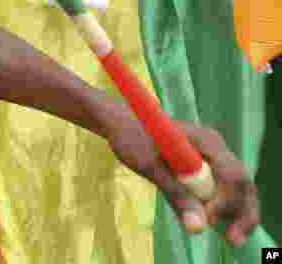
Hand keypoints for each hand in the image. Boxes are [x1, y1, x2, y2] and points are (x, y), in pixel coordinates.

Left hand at [106, 110, 259, 246]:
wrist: (122, 123)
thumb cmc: (132, 139)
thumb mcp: (151, 167)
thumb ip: (176, 195)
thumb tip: (198, 228)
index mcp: (207, 141)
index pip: (232, 174)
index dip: (227, 201)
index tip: (209, 219)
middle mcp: (216, 148)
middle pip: (243, 183)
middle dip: (243, 212)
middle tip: (234, 240)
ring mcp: (213, 156)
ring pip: (238, 188)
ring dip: (238, 213)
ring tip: (232, 239)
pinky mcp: (206, 165)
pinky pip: (224, 188)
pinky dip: (225, 207)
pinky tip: (221, 225)